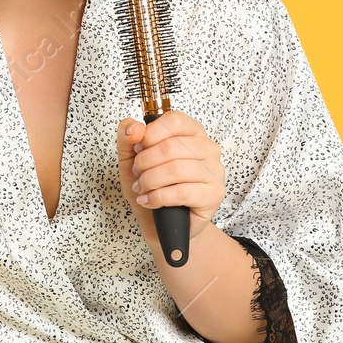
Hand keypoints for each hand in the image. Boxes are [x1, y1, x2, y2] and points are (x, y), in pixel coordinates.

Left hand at [116, 109, 225, 250]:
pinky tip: (149, 200)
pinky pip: (181, 193)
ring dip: (150, 181)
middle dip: (145, 162)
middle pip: (171, 147)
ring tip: (142, 187)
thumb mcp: (131, 157)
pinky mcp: (213, 195)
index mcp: (192, 132)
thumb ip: (128, 136)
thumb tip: (135, 127)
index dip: (150, 134)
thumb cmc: (152, 185)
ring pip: (176, 170)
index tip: (138, 148)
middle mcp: (207, 149)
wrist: (163, 221)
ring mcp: (213, 172)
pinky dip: (158, 197)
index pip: (174, 121)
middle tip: (138, 173)